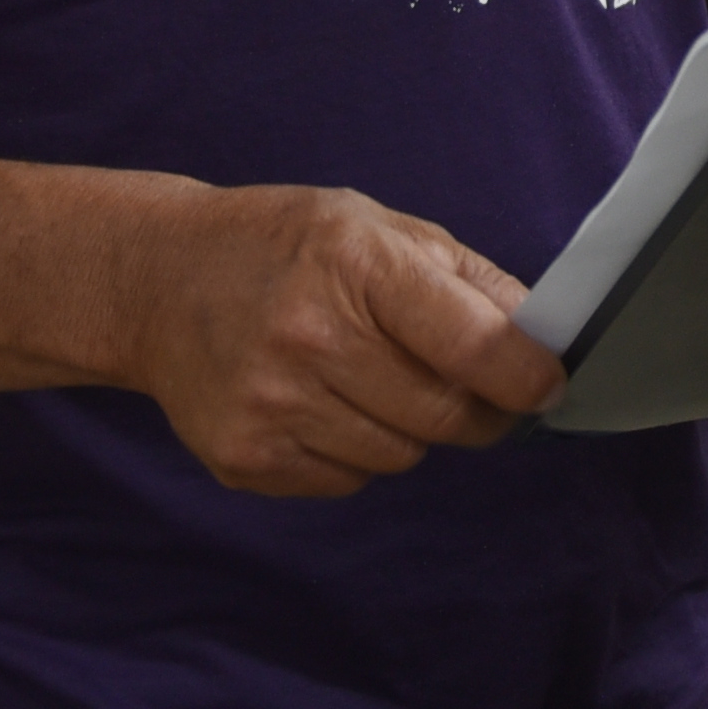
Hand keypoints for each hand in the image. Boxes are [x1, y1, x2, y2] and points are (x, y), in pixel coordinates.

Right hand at [108, 185, 562, 498]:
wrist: (159, 280)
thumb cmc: (286, 247)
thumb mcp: (379, 227)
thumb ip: (467, 281)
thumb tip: (542, 340)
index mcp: (357, 265)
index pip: (471, 342)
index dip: (526, 375)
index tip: (548, 387)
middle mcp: (309, 338)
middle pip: (443, 416)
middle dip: (479, 411)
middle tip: (475, 392)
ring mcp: (271, 405)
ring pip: (400, 455)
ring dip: (409, 428)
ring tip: (368, 377)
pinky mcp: (243, 457)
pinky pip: (346, 481)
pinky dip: (355, 452)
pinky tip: (322, 402)